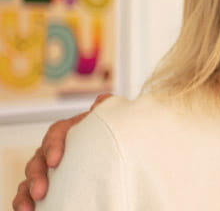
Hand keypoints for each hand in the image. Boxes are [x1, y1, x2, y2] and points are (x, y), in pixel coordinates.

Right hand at [12, 94, 110, 210]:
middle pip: (38, 160)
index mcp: (69, 131)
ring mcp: (47, 169)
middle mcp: (53, 150)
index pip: (56, 134)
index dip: (53, 146)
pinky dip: (24, 202)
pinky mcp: (45, 187)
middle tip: (41, 191)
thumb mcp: (110, 122)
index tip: (56, 160)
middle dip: (37, 176)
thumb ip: (107, 109)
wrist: (114, 151)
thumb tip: (102, 101)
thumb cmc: (109, 135)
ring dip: (26, 192)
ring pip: (29, 179)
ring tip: (29, 207)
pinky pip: (28, 194)